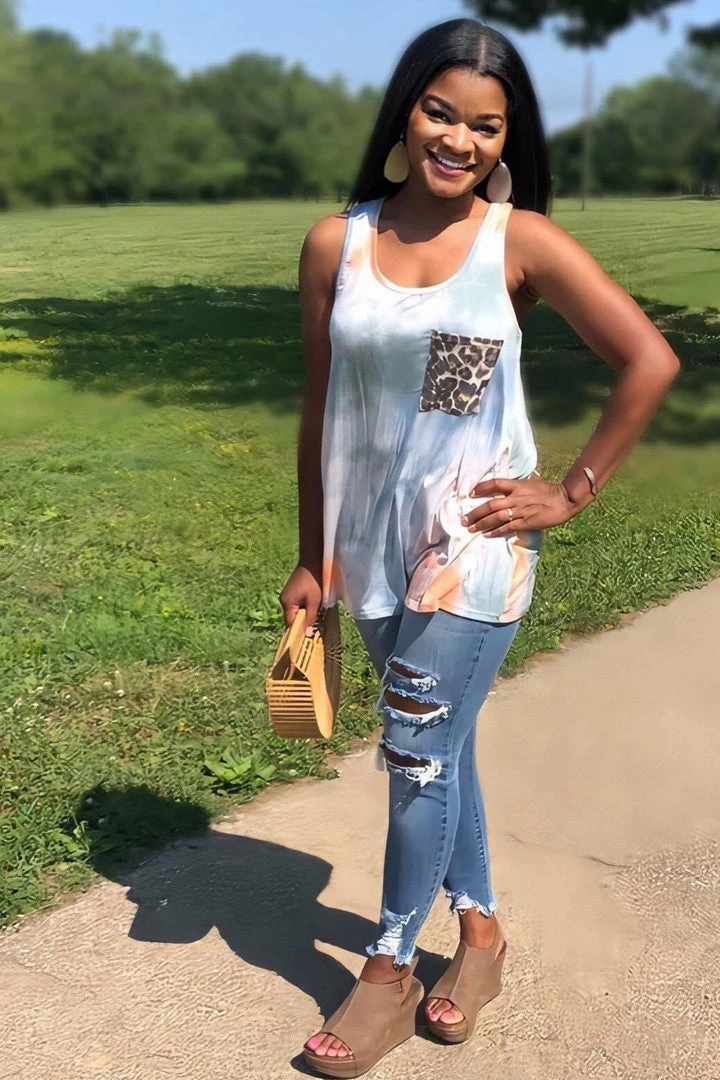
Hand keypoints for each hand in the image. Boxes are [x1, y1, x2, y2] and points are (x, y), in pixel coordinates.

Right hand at [279, 564, 321, 634]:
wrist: (313, 561)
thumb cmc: (314, 581)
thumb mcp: (314, 602)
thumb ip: (310, 618)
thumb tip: (307, 633)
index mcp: (286, 603)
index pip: (290, 623)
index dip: (299, 630)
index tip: (309, 635)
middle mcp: (284, 599)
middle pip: (293, 617)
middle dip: (303, 621)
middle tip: (316, 626)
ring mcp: (288, 594)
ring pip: (296, 610)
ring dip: (305, 613)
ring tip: (317, 615)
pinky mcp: (293, 590)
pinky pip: (298, 603)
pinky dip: (305, 606)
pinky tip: (314, 605)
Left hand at [461, 476, 575, 536]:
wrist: (565, 500)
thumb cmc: (551, 490)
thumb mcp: (535, 481)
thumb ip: (524, 482)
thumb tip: (523, 477)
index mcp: (518, 485)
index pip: (495, 483)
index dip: (481, 488)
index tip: (471, 493)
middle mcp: (516, 497)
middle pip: (491, 504)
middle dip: (476, 512)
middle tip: (464, 519)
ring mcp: (520, 510)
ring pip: (496, 517)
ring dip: (481, 524)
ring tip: (471, 529)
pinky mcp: (526, 522)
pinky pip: (507, 527)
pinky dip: (496, 531)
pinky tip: (487, 535)